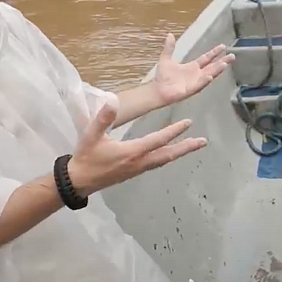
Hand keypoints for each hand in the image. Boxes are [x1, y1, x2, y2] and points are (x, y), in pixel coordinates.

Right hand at [67, 102, 206, 195]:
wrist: (79, 181)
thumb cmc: (86, 157)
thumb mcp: (91, 135)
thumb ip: (102, 118)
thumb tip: (112, 101)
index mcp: (132, 152)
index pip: (158, 140)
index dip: (173, 131)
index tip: (188, 123)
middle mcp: (139, 162)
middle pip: (168, 154)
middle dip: (186, 147)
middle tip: (202, 142)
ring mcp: (138, 169)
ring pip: (164, 160)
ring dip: (179, 152)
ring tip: (193, 146)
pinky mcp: (135, 172)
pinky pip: (157, 164)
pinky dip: (168, 157)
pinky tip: (172, 153)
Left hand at [153, 33, 234, 105]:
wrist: (157, 90)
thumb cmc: (162, 77)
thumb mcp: (166, 59)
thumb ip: (169, 48)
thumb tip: (170, 34)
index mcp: (192, 67)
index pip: (206, 58)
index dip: (214, 52)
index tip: (223, 46)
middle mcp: (196, 74)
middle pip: (212, 67)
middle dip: (222, 61)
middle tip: (232, 56)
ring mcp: (195, 82)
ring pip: (209, 75)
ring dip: (216, 70)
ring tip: (224, 64)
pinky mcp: (191, 90)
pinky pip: (199, 85)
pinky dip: (204, 81)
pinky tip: (210, 76)